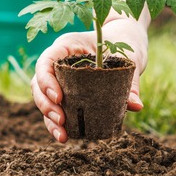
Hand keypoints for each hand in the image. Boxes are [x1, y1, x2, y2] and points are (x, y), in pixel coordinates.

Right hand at [32, 18, 148, 142]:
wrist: (125, 39)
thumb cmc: (123, 43)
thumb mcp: (129, 58)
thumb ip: (130, 81)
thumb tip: (136, 106)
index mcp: (68, 45)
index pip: (46, 61)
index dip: (47, 80)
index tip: (59, 98)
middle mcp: (59, 61)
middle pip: (39, 82)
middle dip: (46, 104)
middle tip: (61, 120)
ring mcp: (60, 76)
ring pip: (43, 97)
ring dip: (48, 118)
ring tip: (62, 135)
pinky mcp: (67, 91)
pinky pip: (56, 106)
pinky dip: (57, 122)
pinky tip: (65, 136)